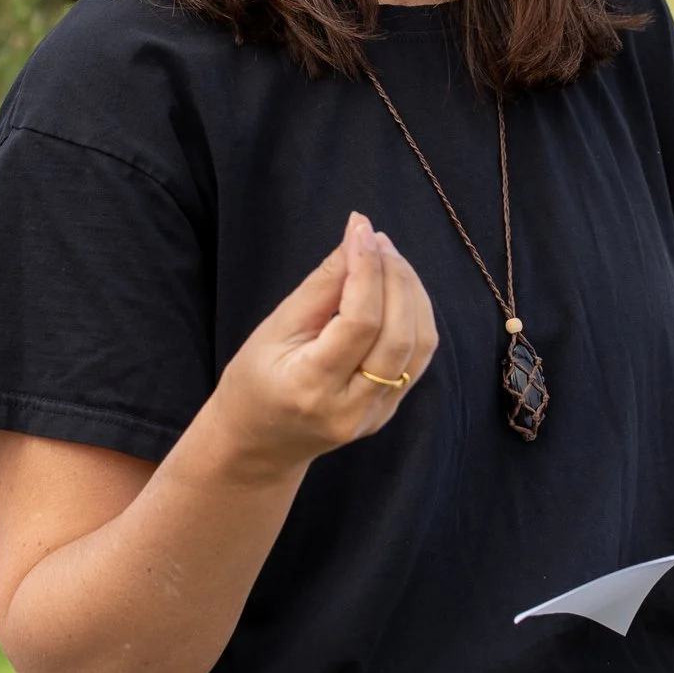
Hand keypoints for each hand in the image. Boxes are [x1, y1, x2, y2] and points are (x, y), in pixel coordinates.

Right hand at [206, 212, 439, 475]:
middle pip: (399, 335)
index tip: (361, 227)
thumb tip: (357, 239)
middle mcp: (352, 408)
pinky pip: (418, 359)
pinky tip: (398, 289)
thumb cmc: (254, 381)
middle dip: (396, 276)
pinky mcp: (389, 412)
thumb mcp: (274, 329)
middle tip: (377, 238)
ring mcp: (376, 415)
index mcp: (312, 387)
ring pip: (420, 346)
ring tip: (389, 257)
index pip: (360, 322)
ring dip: (413, 293)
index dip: (367, 269)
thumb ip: (320, 287)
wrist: (258, 444)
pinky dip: (415, 316)